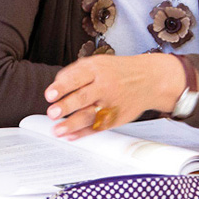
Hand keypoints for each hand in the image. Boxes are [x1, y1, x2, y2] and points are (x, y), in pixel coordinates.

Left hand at [43, 53, 184, 140]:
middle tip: (52, 113)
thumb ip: (74, 73)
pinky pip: (99, 127)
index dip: (61, 87)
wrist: (150, 79)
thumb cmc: (115, 71)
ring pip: (90, 115)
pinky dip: (84, 133)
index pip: (76, 77)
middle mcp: (104, 86)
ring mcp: (112, 103)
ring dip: (72, 125)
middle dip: (66, 106)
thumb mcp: (96, 63)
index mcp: (96, 69)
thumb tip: (55, 88)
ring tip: (57, 130)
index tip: (49, 95)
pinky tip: (71, 136)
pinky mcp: (117, 118)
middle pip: (83, 97)